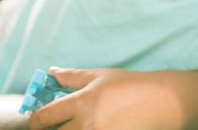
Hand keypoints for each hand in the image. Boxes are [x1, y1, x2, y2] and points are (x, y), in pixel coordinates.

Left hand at [28, 67, 183, 129]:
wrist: (162, 103)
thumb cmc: (131, 86)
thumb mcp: (99, 76)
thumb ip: (71, 77)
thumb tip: (52, 73)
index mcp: (80, 103)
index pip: (43, 118)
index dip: (34, 122)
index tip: (37, 122)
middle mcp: (86, 125)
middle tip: (57, 125)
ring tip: (78, 126)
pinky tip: (93, 128)